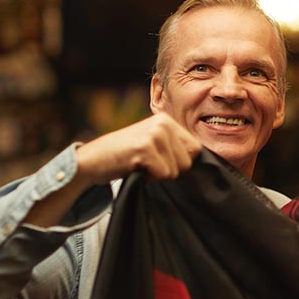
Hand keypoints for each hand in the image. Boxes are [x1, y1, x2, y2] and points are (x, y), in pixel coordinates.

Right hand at [75, 113, 200, 184]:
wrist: (91, 161)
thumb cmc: (125, 157)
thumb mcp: (154, 145)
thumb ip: (175, 148)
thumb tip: (208, 166)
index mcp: (168, 121)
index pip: (196, 150)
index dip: (180, 162)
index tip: (158, 160)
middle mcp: (163, 123)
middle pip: (189, 161)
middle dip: (170, 170)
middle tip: (147, 162)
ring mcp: (155, 134)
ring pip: (177, 170)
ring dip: (159, 174)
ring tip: (140, 163)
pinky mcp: (145, 147)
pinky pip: (163, 174)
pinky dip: (150, 177)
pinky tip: (134, 167)